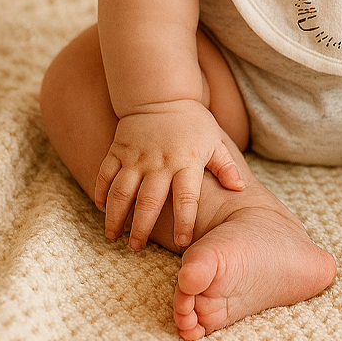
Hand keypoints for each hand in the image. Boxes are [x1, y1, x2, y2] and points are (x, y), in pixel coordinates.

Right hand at [94, 100, 244, 250]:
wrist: (161, 92)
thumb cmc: (191, 121)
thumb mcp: (214, 140)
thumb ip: (226, 165)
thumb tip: (240, 188)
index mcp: (186, 161)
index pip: (187, 198)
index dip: (185, 221)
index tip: (182, 242)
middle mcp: (160, 161)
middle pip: (149, 202)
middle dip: (142, 228)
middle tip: (137, 247)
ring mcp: (136, 156)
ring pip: (122, 192)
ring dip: (116, 217)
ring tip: (114, 236)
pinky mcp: (118, 149)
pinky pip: (105, 175)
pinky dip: (101, 193)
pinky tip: (102, 209)